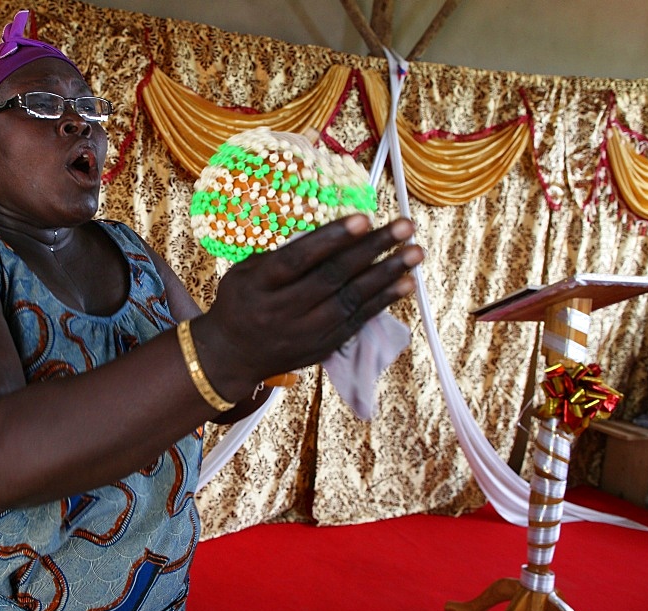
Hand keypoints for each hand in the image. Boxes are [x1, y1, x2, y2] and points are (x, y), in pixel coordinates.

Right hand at [193, 215, 423, 400]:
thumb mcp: (245, 272)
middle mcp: (282, 311)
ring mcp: (305, 332)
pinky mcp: (323, 346)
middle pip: (332, 278)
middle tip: (404, 226)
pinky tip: (406, 282)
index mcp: (258, 286)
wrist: (232, 356)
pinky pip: (358, 321)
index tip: (363, 218)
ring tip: (415, 252)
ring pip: (351, 300)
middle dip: (372, 249)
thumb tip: (331, 232)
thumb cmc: (240, 301)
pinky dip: (383, 301)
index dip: (332, 239)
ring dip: (387, 274)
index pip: (298, 260)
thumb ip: (281, 255)